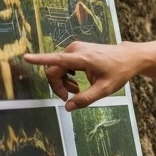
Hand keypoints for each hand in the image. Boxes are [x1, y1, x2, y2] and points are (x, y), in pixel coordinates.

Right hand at [24, 41, 140, 110]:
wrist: (129, 57)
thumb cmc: (119, 72)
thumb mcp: (105, 89)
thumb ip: (86, 99)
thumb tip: (67, 107)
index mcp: (82, 58)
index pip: (57, 59)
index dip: (40, 59)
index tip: (26, 58)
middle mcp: (75, 49)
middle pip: (54, 69)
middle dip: (58, 85)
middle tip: (69, 97)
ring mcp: (75, 48)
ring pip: (57, 67)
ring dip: (63, 81)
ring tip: (76, 90)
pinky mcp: (76, 49)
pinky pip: (62, 63)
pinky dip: (66, 75)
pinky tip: (76, 81)